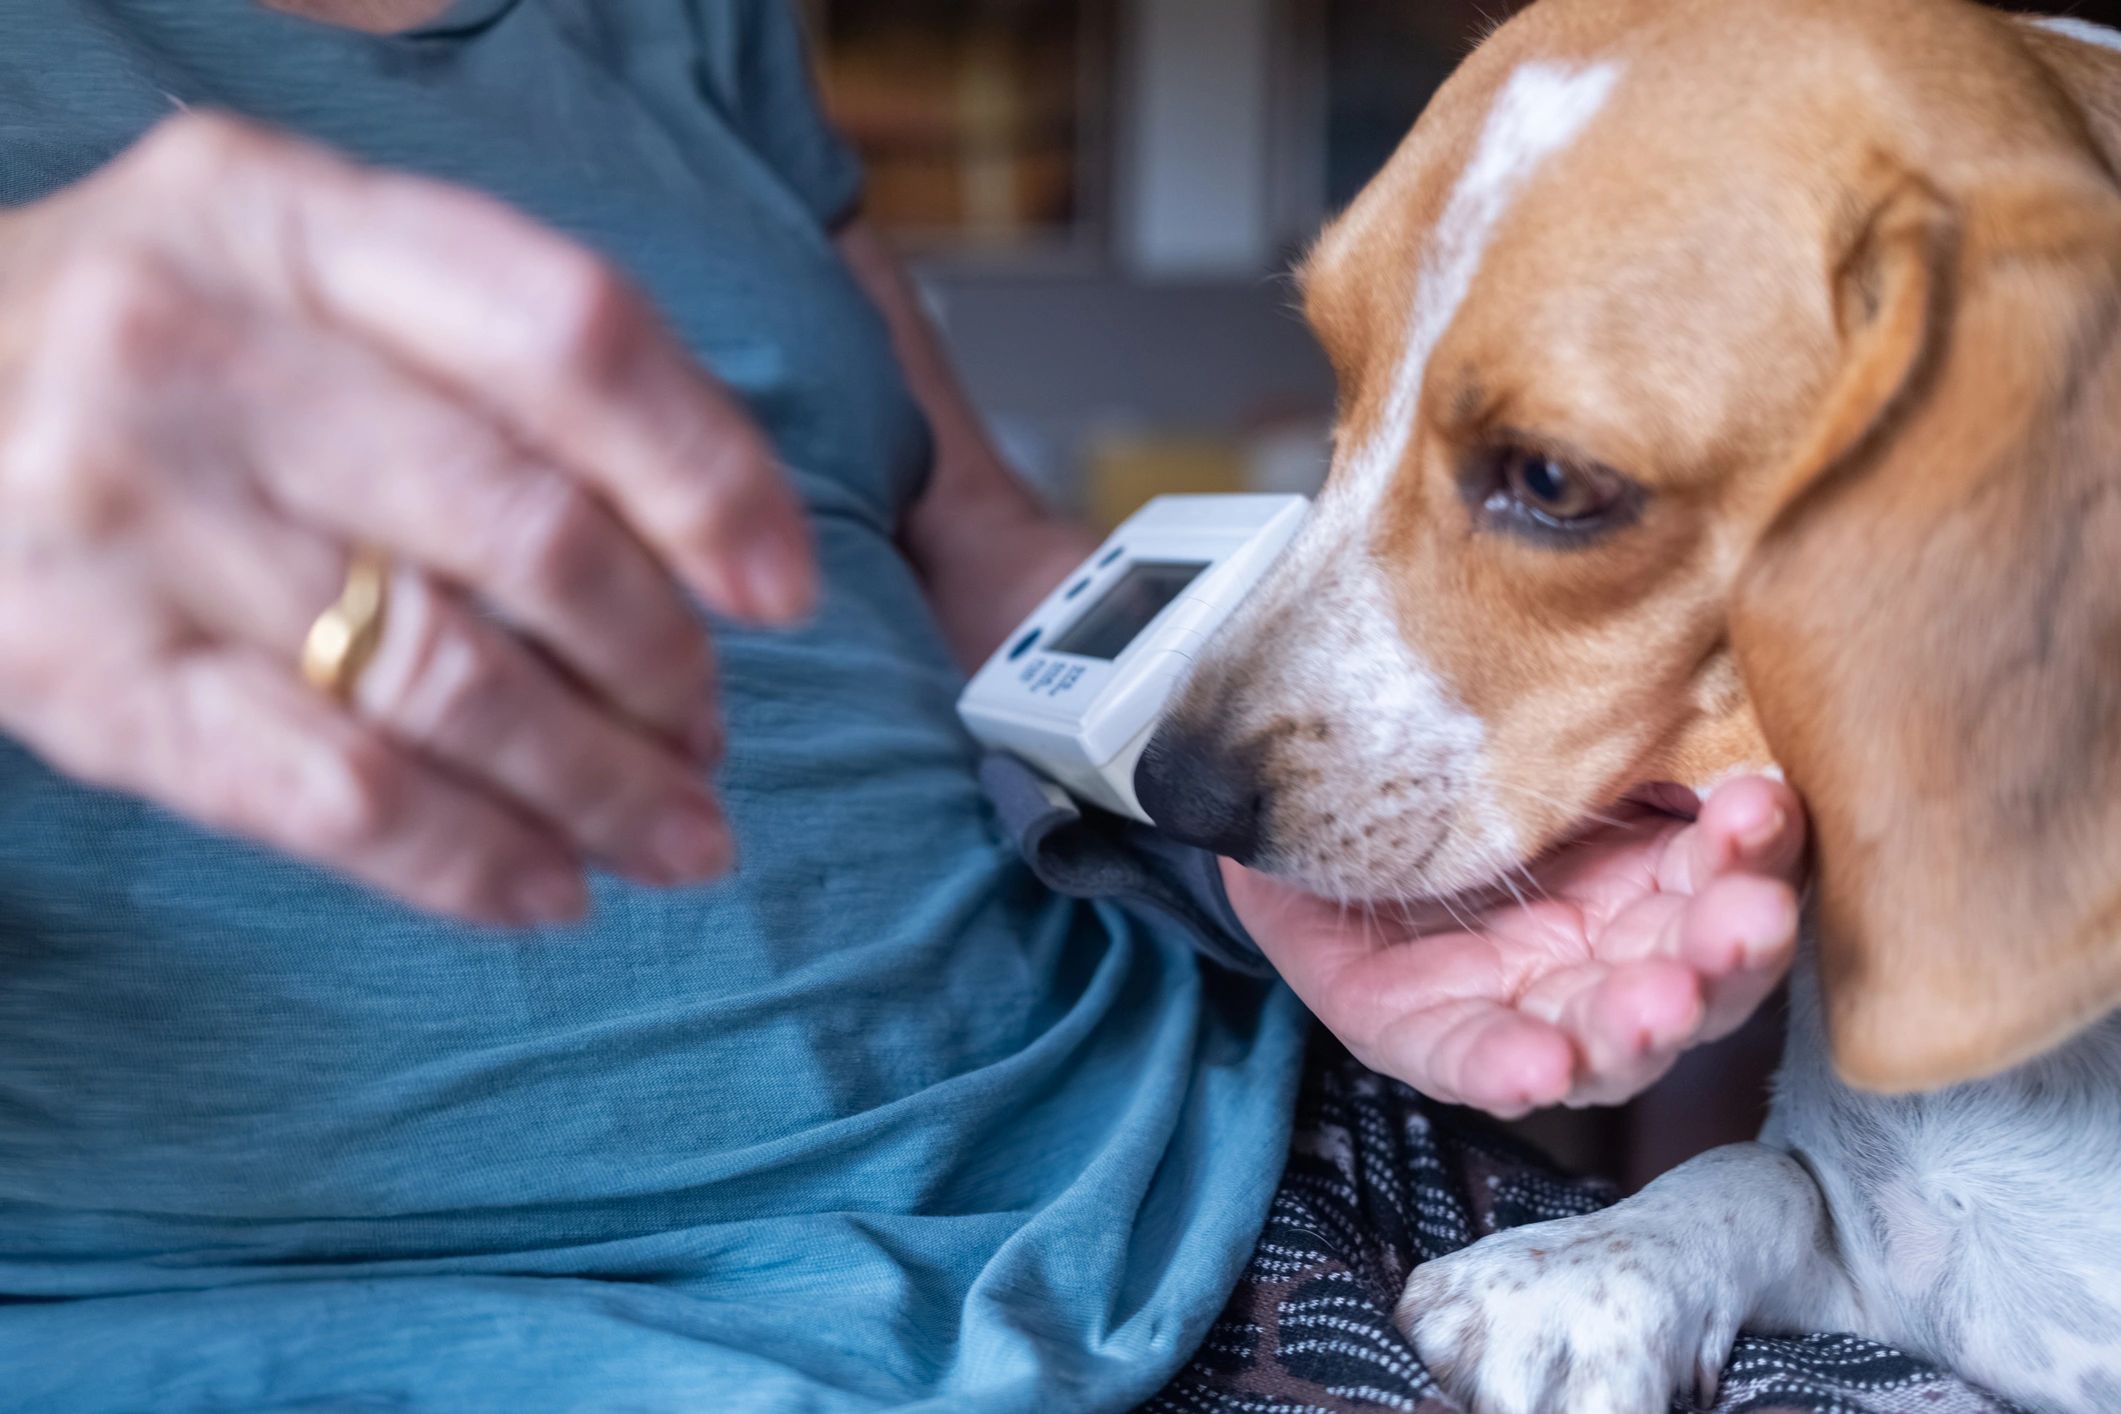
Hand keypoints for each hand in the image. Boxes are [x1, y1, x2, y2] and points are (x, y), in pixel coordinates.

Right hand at [0, 113, 815, 924]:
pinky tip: (550, 893)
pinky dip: (469, 861)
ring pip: (445, 681)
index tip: (785, 585)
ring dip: (600, 782)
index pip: (567, 332)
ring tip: (681, 832)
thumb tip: (710, 526)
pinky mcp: (83, 679)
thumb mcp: (303, 267)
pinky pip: (330, 794)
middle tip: (708, 726)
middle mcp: (199, 349)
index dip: (708, 471)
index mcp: (291, 219)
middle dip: (660, 658)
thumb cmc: (166, 344)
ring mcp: (129, 517)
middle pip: (524, 527)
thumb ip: (487, 348)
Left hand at [1225, 776, 1805, 1117]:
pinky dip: (1506, 1067)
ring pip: (1603, 1038)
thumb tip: (1718, 704)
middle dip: (1727, 955)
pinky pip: (1467, 1060)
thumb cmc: (1442, 759)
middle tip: (1748, 923)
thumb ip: (1627, 737)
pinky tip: (1540, 1066)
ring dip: (1640, 1025)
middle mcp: (1601, 957)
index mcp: (1646, 880)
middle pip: (1693, 976)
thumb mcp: (1541, 739)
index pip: (1727, 879)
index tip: (1765, 808)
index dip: (1758, 855)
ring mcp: (1518, 1005)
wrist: (1301, 781)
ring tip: (1659, 1003)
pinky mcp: (1422, 1034)